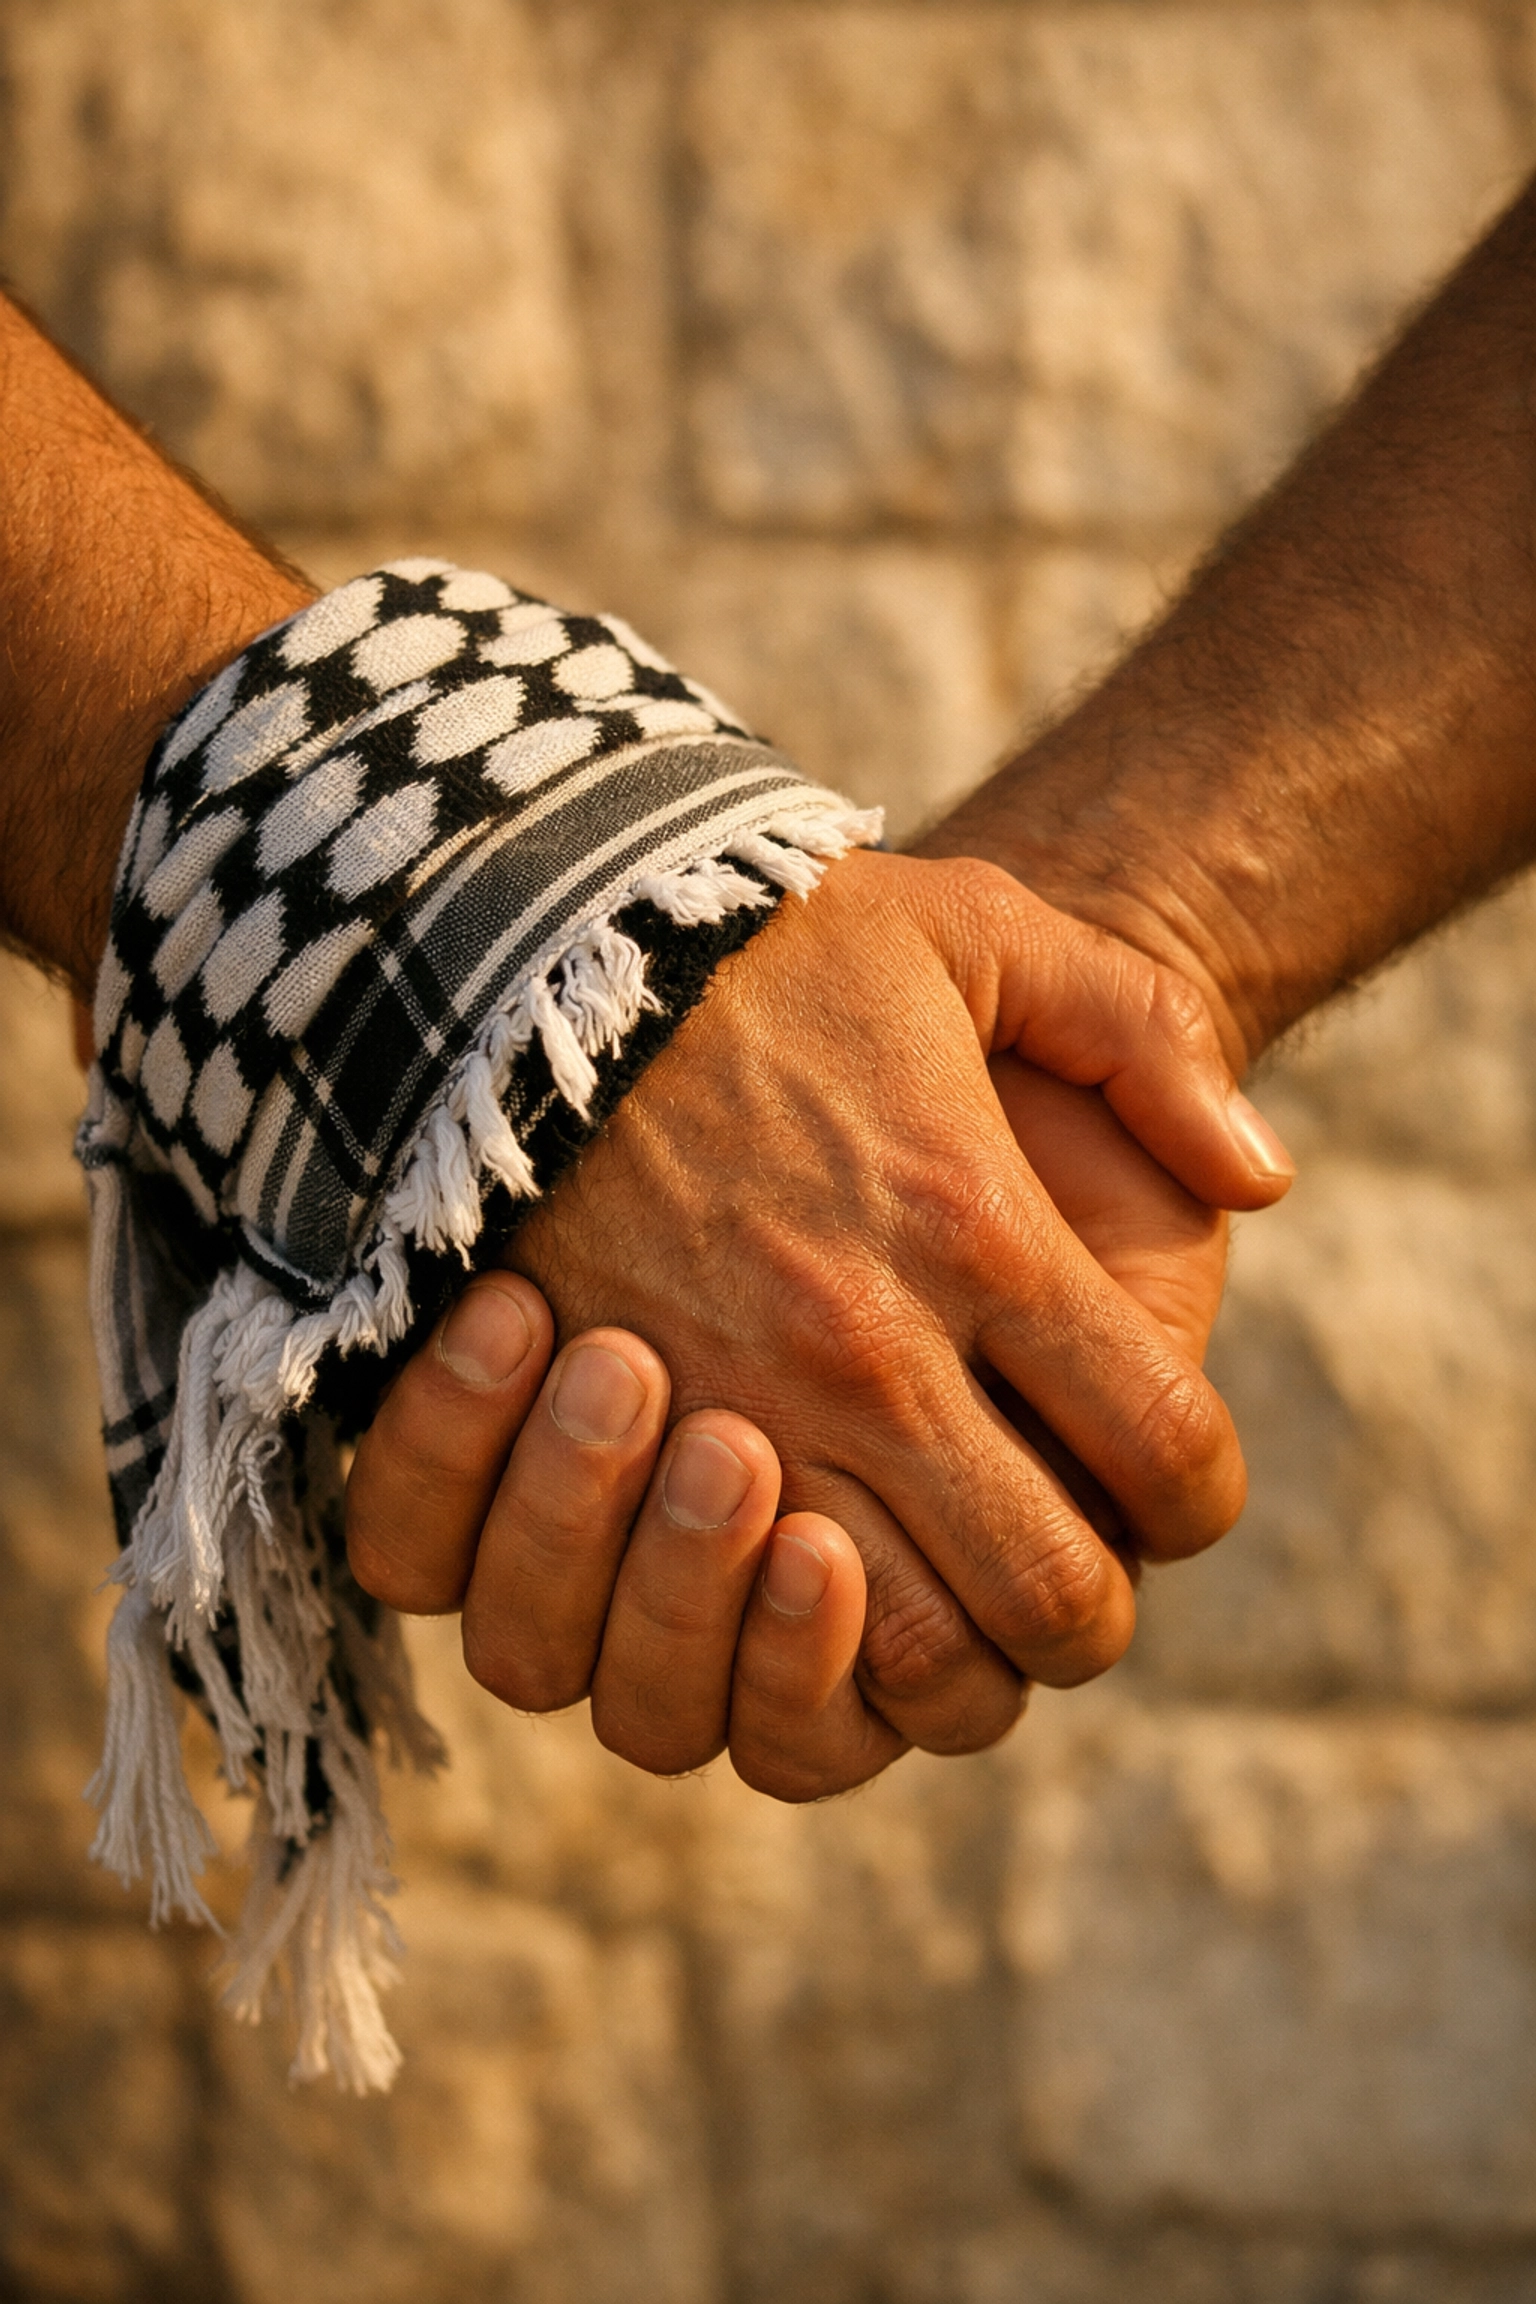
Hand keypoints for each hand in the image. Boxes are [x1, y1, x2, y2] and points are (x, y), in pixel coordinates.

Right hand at [350, 849, 1288, 1764]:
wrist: (528, 934)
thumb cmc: (764, 937)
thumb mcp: (979, 931)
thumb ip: (1144, 1038)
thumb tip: (1261, 1175)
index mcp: (977, 1230)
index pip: (1167, 1446)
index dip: (1199, 1488)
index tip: (1168, 1471)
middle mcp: (868, 1352)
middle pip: (1048, 1596)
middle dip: (1084, 1610)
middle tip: (1060, 1564)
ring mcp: (734, 1412)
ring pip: (893, 1653)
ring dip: (936, 1657)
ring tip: (924, 1587)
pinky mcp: (610, 1448)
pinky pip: (714, 1633)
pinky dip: (769, 1660)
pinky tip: (790, 1594)